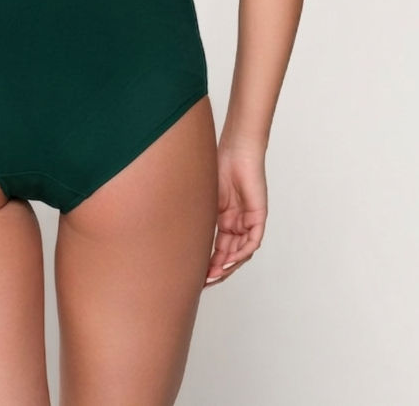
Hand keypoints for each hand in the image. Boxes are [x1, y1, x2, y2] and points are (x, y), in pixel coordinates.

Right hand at [203, 143, 267, 287]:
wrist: (237, 150)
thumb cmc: (219, 166)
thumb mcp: (205, 197)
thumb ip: (198, 215)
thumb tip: (176, 230)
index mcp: (225, 220)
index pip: (218, 249)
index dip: (209, 263)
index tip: (197, 276)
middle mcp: (238, 224)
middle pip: (229, 255)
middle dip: (217, 270)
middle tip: (204, 282)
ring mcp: (248, 220)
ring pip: (241, 252)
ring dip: (228, 266)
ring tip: (214, 275)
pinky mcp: (257, 216)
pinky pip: (252, 241)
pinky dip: (241, 253)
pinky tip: (227, 261)